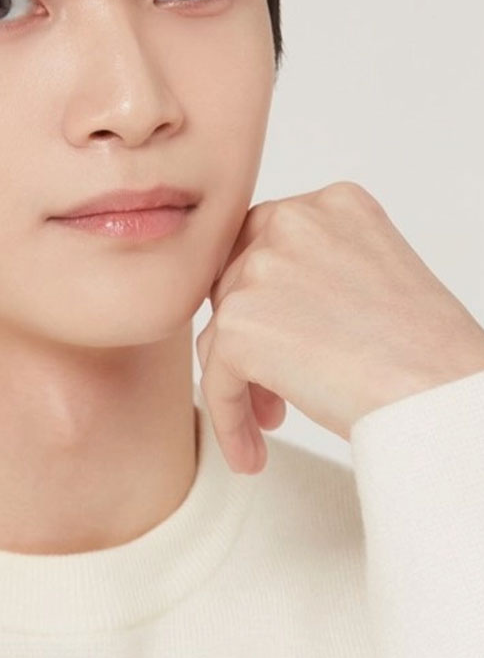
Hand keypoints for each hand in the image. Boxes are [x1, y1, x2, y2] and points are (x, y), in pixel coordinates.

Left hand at [195, 181, 483, 473]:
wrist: (441, 389)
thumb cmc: (427, 351)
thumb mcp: (373, 278)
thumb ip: (318, 273)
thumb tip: (261, 307)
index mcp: (332, 205)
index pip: (265, 245)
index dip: (266, 301)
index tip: (283, 342)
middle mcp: (292, 223)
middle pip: (235, 286)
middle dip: (252, 343)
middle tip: (275, 393)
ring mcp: (260, 270)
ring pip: (222, 335)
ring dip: (241, 382)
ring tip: (270, 423)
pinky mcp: (238, 324)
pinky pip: (215, 379)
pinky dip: (229, 419)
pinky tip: (252, 453)